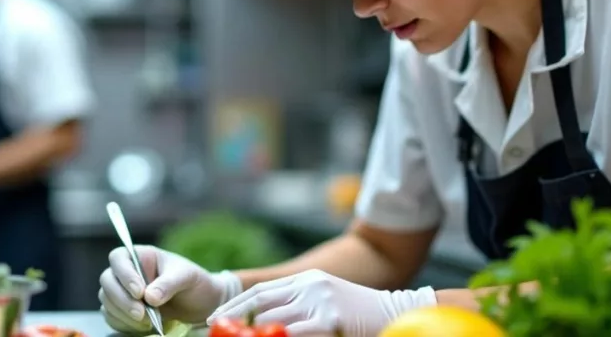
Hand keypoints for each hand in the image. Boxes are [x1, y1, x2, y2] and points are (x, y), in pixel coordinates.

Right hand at [99, 245, 241, 333]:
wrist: (201, 303)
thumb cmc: (194, 282)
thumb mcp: (186, 277)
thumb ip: (168, 284)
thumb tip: (150, 297)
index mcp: (141, 256)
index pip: (119, 258)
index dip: (124, 274)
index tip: (139, 292)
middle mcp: (128, 272)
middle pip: (107, 280)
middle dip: (122, 299)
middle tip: (142, 314)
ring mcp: (123, 291)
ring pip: (107, 300)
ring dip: (123, 314)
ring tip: (148, 323)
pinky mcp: (123, 310)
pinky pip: (112, 316)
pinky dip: (123, 324)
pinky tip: (143, 328)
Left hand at [208, 270, 436, 336]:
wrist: (397, 313)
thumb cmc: (361, 315)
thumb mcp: (326, 301)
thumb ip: (299, 308)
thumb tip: (264, 324)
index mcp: (306, 280)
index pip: (261, 292)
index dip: (235, 306)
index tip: (213, 319)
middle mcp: (309, 286)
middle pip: (261, 304)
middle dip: (234, 321)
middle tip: (214, 332)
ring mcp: (319, 301)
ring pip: (274, 321)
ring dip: (250, 334)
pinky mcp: (330, 320)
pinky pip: (295, 333)